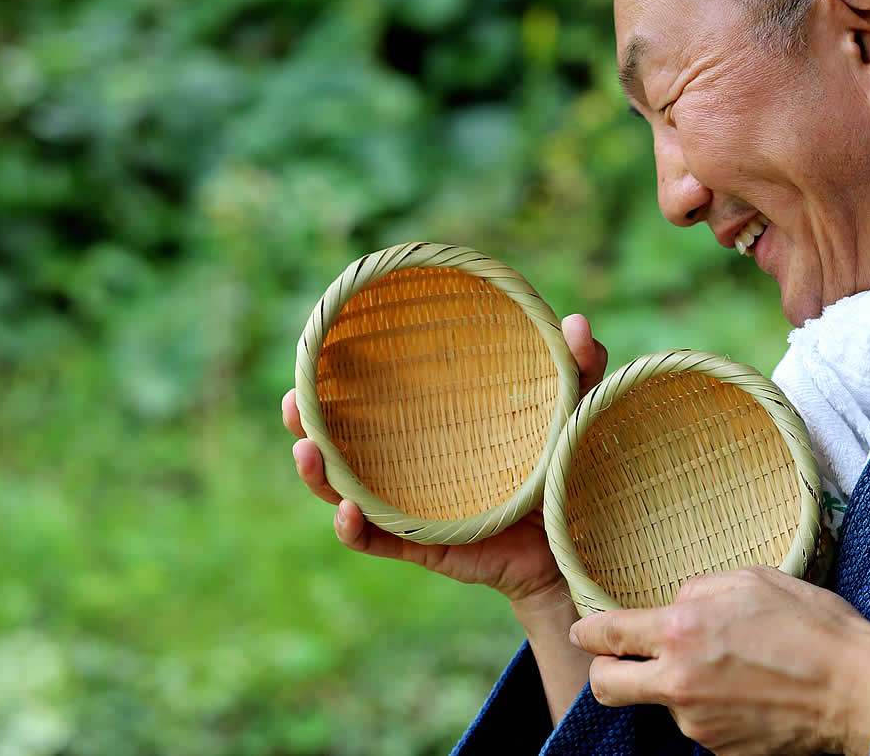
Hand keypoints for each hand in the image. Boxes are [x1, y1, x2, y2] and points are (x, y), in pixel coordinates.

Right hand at [282, 313, 606, 603]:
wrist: (578, 546)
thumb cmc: (565, 472)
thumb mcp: (572, 414)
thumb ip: (578, 370)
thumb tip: (578, 322)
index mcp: (432, 428)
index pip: (375, 397)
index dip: (337, 377)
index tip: (313, 350)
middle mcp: (411, 465)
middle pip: (343, 441)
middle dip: (307, 423)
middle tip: (291, 402)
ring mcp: (413, 507)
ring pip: (347, 490)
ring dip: (319, 475)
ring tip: (306, 451)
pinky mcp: (426, 547)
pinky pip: (380, 541)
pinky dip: (356, 531)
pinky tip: (346, 513)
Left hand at [569, 566, 869, 755]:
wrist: (860, 690)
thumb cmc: (810, 626)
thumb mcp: (747, 580)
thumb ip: (694, 591)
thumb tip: (671, 606)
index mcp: (679, 631)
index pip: (606, 634)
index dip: (588, 632)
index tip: (584, 631)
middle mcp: (678, 682)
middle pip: (606, 685)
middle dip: (603, 670)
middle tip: (620, 658)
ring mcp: (698, 722)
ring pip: (659, 703)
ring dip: (672, 686)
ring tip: (722, 667)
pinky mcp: (720, 749)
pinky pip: (696, 723)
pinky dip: (706, 707)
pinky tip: (741, 690)